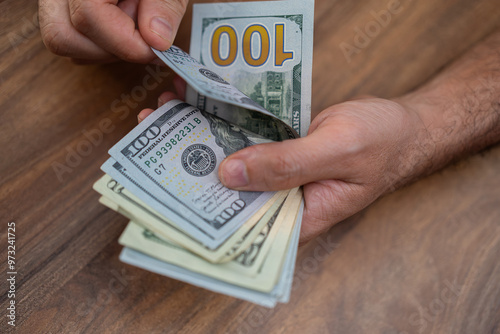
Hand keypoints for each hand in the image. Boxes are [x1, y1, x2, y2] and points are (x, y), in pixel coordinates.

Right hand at [39, 0, 188, 62]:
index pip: (88, 15)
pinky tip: (123, 22)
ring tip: (133, 20)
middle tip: (143, 32)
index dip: (125, 41)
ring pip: (64, 41)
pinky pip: (72, 38)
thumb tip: (156, 40)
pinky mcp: (62, 5)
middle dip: (111, 47)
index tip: (156, 47)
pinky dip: (101, 44)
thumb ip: (164, 3)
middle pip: (63, 35)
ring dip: (105, 48)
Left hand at [138, 92, 426, 244]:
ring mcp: (280, 177)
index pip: (239, 229)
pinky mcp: (280, 152)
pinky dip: (224, 123)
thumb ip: (287, 165)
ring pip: (232, 163)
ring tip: (167, 113)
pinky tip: (198, 105)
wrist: (403, 124)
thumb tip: (230, 175)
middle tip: (154, 140)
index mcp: (297, 220)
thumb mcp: (337, 151)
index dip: (199, 213)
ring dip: (201, 139)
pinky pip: (246, 141)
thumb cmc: (383, 142)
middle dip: (190, 167)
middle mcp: (282, 202)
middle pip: (227, 193)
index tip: (163, 188)